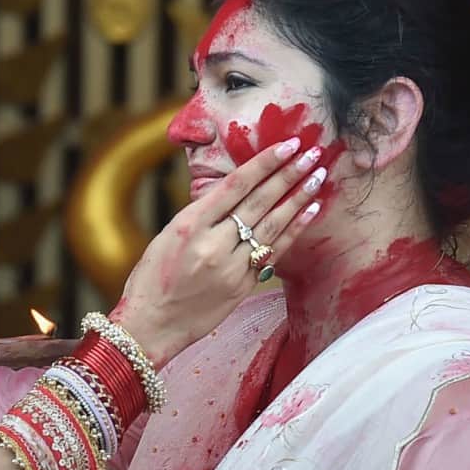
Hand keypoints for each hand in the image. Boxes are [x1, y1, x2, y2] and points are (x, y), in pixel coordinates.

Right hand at [111, 139, 326, 366]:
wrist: (151, 324)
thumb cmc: (152, 276)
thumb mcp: (169, 235)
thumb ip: (202, 215)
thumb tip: (238, 194)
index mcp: (189, 224)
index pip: (236, 185)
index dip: (265, 163)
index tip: (287, 145)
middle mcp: (213, 243)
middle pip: (259, 202)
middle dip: (289, 174)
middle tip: (313, 153)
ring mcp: (230, 267)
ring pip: (272, 226)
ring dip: (298, 199)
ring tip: (318, 177)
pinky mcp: (242, 286)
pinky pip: (273, 252)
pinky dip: (294, 230)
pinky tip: (311, 211)